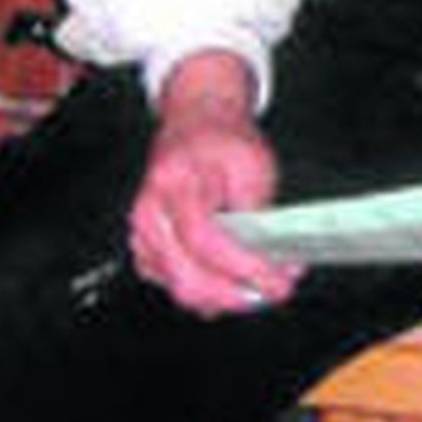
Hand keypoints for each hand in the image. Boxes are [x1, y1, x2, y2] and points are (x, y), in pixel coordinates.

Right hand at [129, 52, 297, 317]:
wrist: (195, 124)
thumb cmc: (223, 141)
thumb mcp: (253, 164)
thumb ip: (257, 212)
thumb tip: (270, 258)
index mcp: (175, 184)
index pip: (205, 241)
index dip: (244, 269)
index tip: (278, 283)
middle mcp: (150, 213)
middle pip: (188, 277)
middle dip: (237, 295)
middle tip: (275, 290)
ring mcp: (143, 234)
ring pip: (182, 289)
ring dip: (226, 296)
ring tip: (261, 283)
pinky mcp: (147, 249)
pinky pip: (176, 286)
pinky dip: (208, 292)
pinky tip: (234, 280)